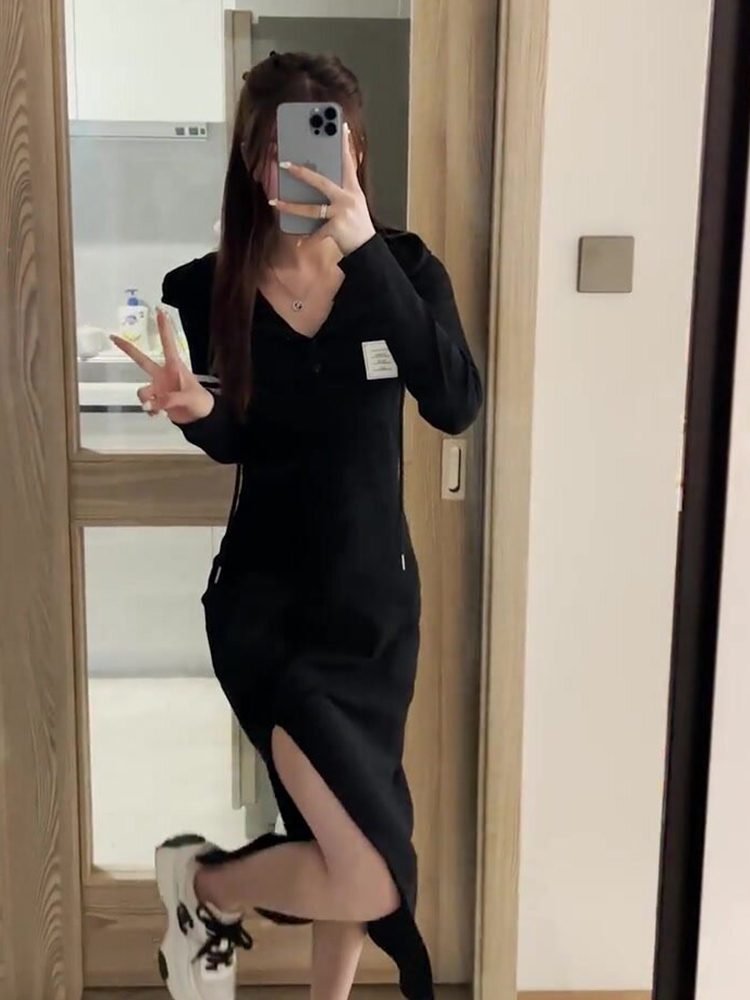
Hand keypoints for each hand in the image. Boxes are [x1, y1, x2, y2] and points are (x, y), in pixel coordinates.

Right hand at [110, 308, 213, 424]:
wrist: (200, 418)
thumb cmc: (199, 401)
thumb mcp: (188, 398)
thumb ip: (169, 399)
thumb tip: (150, 404)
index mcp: (174, 367)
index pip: (168, 344)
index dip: (163, 328)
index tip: (159, 311)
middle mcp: (163, 374)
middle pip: (141, 360)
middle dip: (128, 349)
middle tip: (113, 337)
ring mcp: (158, 387)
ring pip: (142, 391)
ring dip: (146, 400)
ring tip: (157, 408)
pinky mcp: (156, 400)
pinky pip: (145, 403)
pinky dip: (149, 410)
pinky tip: (158, 415)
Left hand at [270, 123, 375, 255]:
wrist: (366, 248)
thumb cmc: (358, 224)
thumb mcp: (356, 202)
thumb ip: (343, 188)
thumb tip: (329, 173)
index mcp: (352, 189)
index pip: (348, 162)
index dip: (344, 144)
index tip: (341, 126)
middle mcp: (347, 199)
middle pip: (321, 182)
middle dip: (302, 173)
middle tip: (284, 164)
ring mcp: (341, 214)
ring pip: (311, 209)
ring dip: (291, 207)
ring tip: (275, 202)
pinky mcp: (336, 230)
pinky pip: (315, 234)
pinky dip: (306, 240)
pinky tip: (297, 243)